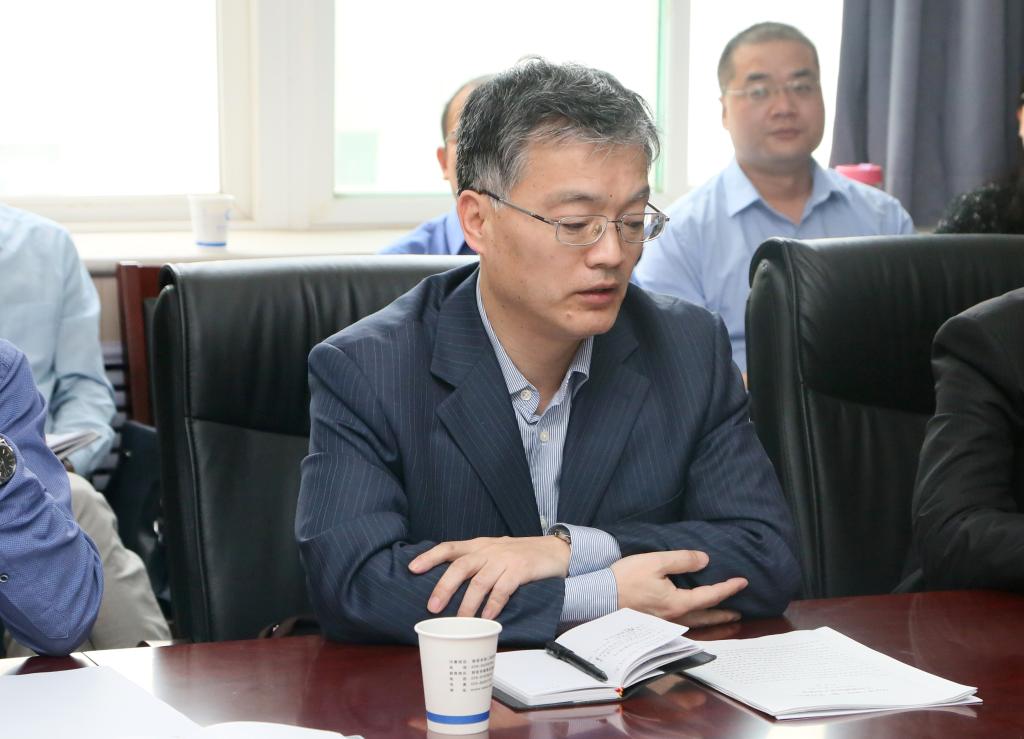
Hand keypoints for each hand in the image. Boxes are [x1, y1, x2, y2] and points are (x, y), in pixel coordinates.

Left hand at [408, 536, 570, 618]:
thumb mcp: (494, 550)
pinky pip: (502, 589)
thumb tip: (449, 582)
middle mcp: (488, 550)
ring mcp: (505, 560)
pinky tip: (487, 619)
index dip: (429, 557)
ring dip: (468, 604)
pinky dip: (493, 605)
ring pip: (479, 582)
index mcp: (478, 545)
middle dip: (444, 587)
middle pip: (460, 566)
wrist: (554, 549)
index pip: (449, 547)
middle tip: (432, 607)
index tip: (412, 568)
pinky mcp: (520, 570)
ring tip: (460, 622)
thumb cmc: (520, 553)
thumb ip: (475, 561)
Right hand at [610, 550, 746, 625]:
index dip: (727, 588)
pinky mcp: (652, 622)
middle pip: (705, 616)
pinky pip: (681, 623)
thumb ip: (682, 560)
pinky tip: (691, 617)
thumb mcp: (655, 561)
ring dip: (710, 620)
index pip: (710, 595)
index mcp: (677, 602)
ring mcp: (662, 622)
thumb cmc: (626, 578)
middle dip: (723, 614)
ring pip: (693, 622)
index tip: (742, 582)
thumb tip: (705, 560)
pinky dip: (693, 621)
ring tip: (720, 618)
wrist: (599, 596)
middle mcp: (673, 616)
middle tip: (738, 614)